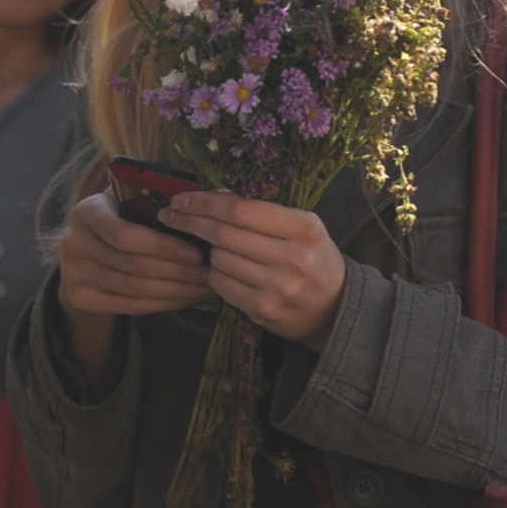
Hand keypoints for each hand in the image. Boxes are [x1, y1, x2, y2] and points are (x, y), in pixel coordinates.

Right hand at [57, 191, 214, 317]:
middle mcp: (74, 243)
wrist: (82, 255)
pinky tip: (185, 298)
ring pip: (135, 289)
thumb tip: (194, 205)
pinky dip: (163, 304)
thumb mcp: (124, 200)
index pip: (125, 235)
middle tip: (209, 274)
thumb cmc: (116, 220)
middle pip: (134, 265)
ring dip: (176, 291)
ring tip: (204, 288)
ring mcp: (74, 274)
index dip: (163, 246)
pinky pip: (131, 306)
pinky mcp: (81, 298)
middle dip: (178, 272)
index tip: (196, 253)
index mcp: (87, 212)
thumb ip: (150, 198)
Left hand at [157, 193, 346, 352]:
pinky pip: (220, 283)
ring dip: (208, 251)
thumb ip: (264, 213)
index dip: (204, 202)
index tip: (181, 198)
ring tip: (217, 249)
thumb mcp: (303, 228)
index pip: (240, 209)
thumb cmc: (313, 259)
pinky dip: (215, 274)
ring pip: (219, 258)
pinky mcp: (263, 309)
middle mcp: (293, 257)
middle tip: (170, 214)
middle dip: (190, 221)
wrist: (335, 308)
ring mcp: (277, 286)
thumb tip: (209, 199)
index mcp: (304, 228)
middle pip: (224, 233)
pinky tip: (224, 270)